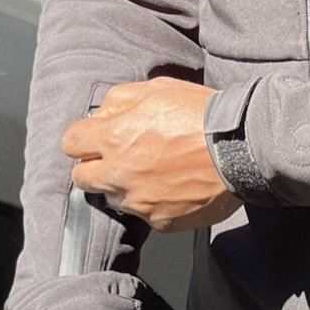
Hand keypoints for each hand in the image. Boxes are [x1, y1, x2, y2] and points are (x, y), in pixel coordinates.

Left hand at [62, 76, 242, 231]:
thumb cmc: (200, 114)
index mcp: (114, 137)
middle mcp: (119, 174)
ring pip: (113, 197)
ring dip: (124, 185)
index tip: (95, 136)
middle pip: (82, 178)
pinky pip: (145, 213)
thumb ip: (121, 99)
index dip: (83, 138)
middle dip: (94, 166)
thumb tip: (102, 114)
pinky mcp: (160, 221)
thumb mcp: (158, 88)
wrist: (238, 147)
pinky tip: (172, 184)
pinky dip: (153, 201)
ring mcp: (139, 202)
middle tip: (118, 156)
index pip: (71, 143)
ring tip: (152, 170)